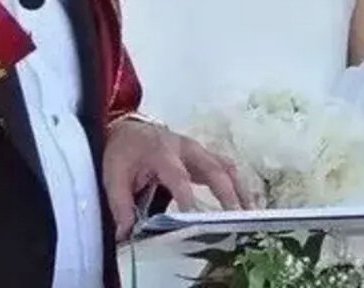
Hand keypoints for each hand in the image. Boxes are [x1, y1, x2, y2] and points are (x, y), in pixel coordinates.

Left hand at [102, 119, 249, 240]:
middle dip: (228, 193)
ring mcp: (198, 150)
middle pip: (213, 168)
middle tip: (237, 218)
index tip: (196, 220)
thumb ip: (120, 205)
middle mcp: (185, 148)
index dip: (188, 198)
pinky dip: (237, 185)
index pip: (179, 177)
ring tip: (249, 215)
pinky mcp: (203, 156)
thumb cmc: (122, 153)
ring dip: (239, 190)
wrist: (127, 129)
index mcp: (161, 152)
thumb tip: (126, 235)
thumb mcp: (113, 177)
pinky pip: (226, 168)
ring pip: (225, 167)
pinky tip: (245, 205)